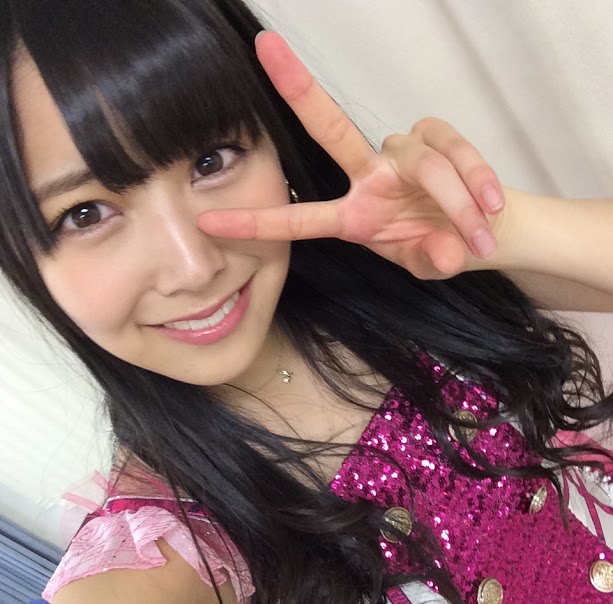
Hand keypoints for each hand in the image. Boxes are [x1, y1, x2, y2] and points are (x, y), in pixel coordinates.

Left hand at [197, 32, 505, 279]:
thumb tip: (444, 253)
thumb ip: (429, 261)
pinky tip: (491, 205)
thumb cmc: (438, 245)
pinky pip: (456, 151)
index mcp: (351, 216)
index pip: (298, 218)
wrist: (484, 231)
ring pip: (425, 161)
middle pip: (330, 128)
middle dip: (299, 88)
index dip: (256, 222)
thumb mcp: (428, 264)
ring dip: (457, 200)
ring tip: (480, 235)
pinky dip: (477, 179)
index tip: (208, 221)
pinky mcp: (437, 138)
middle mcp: (368, 175)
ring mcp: (401, 153)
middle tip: (265, 47)